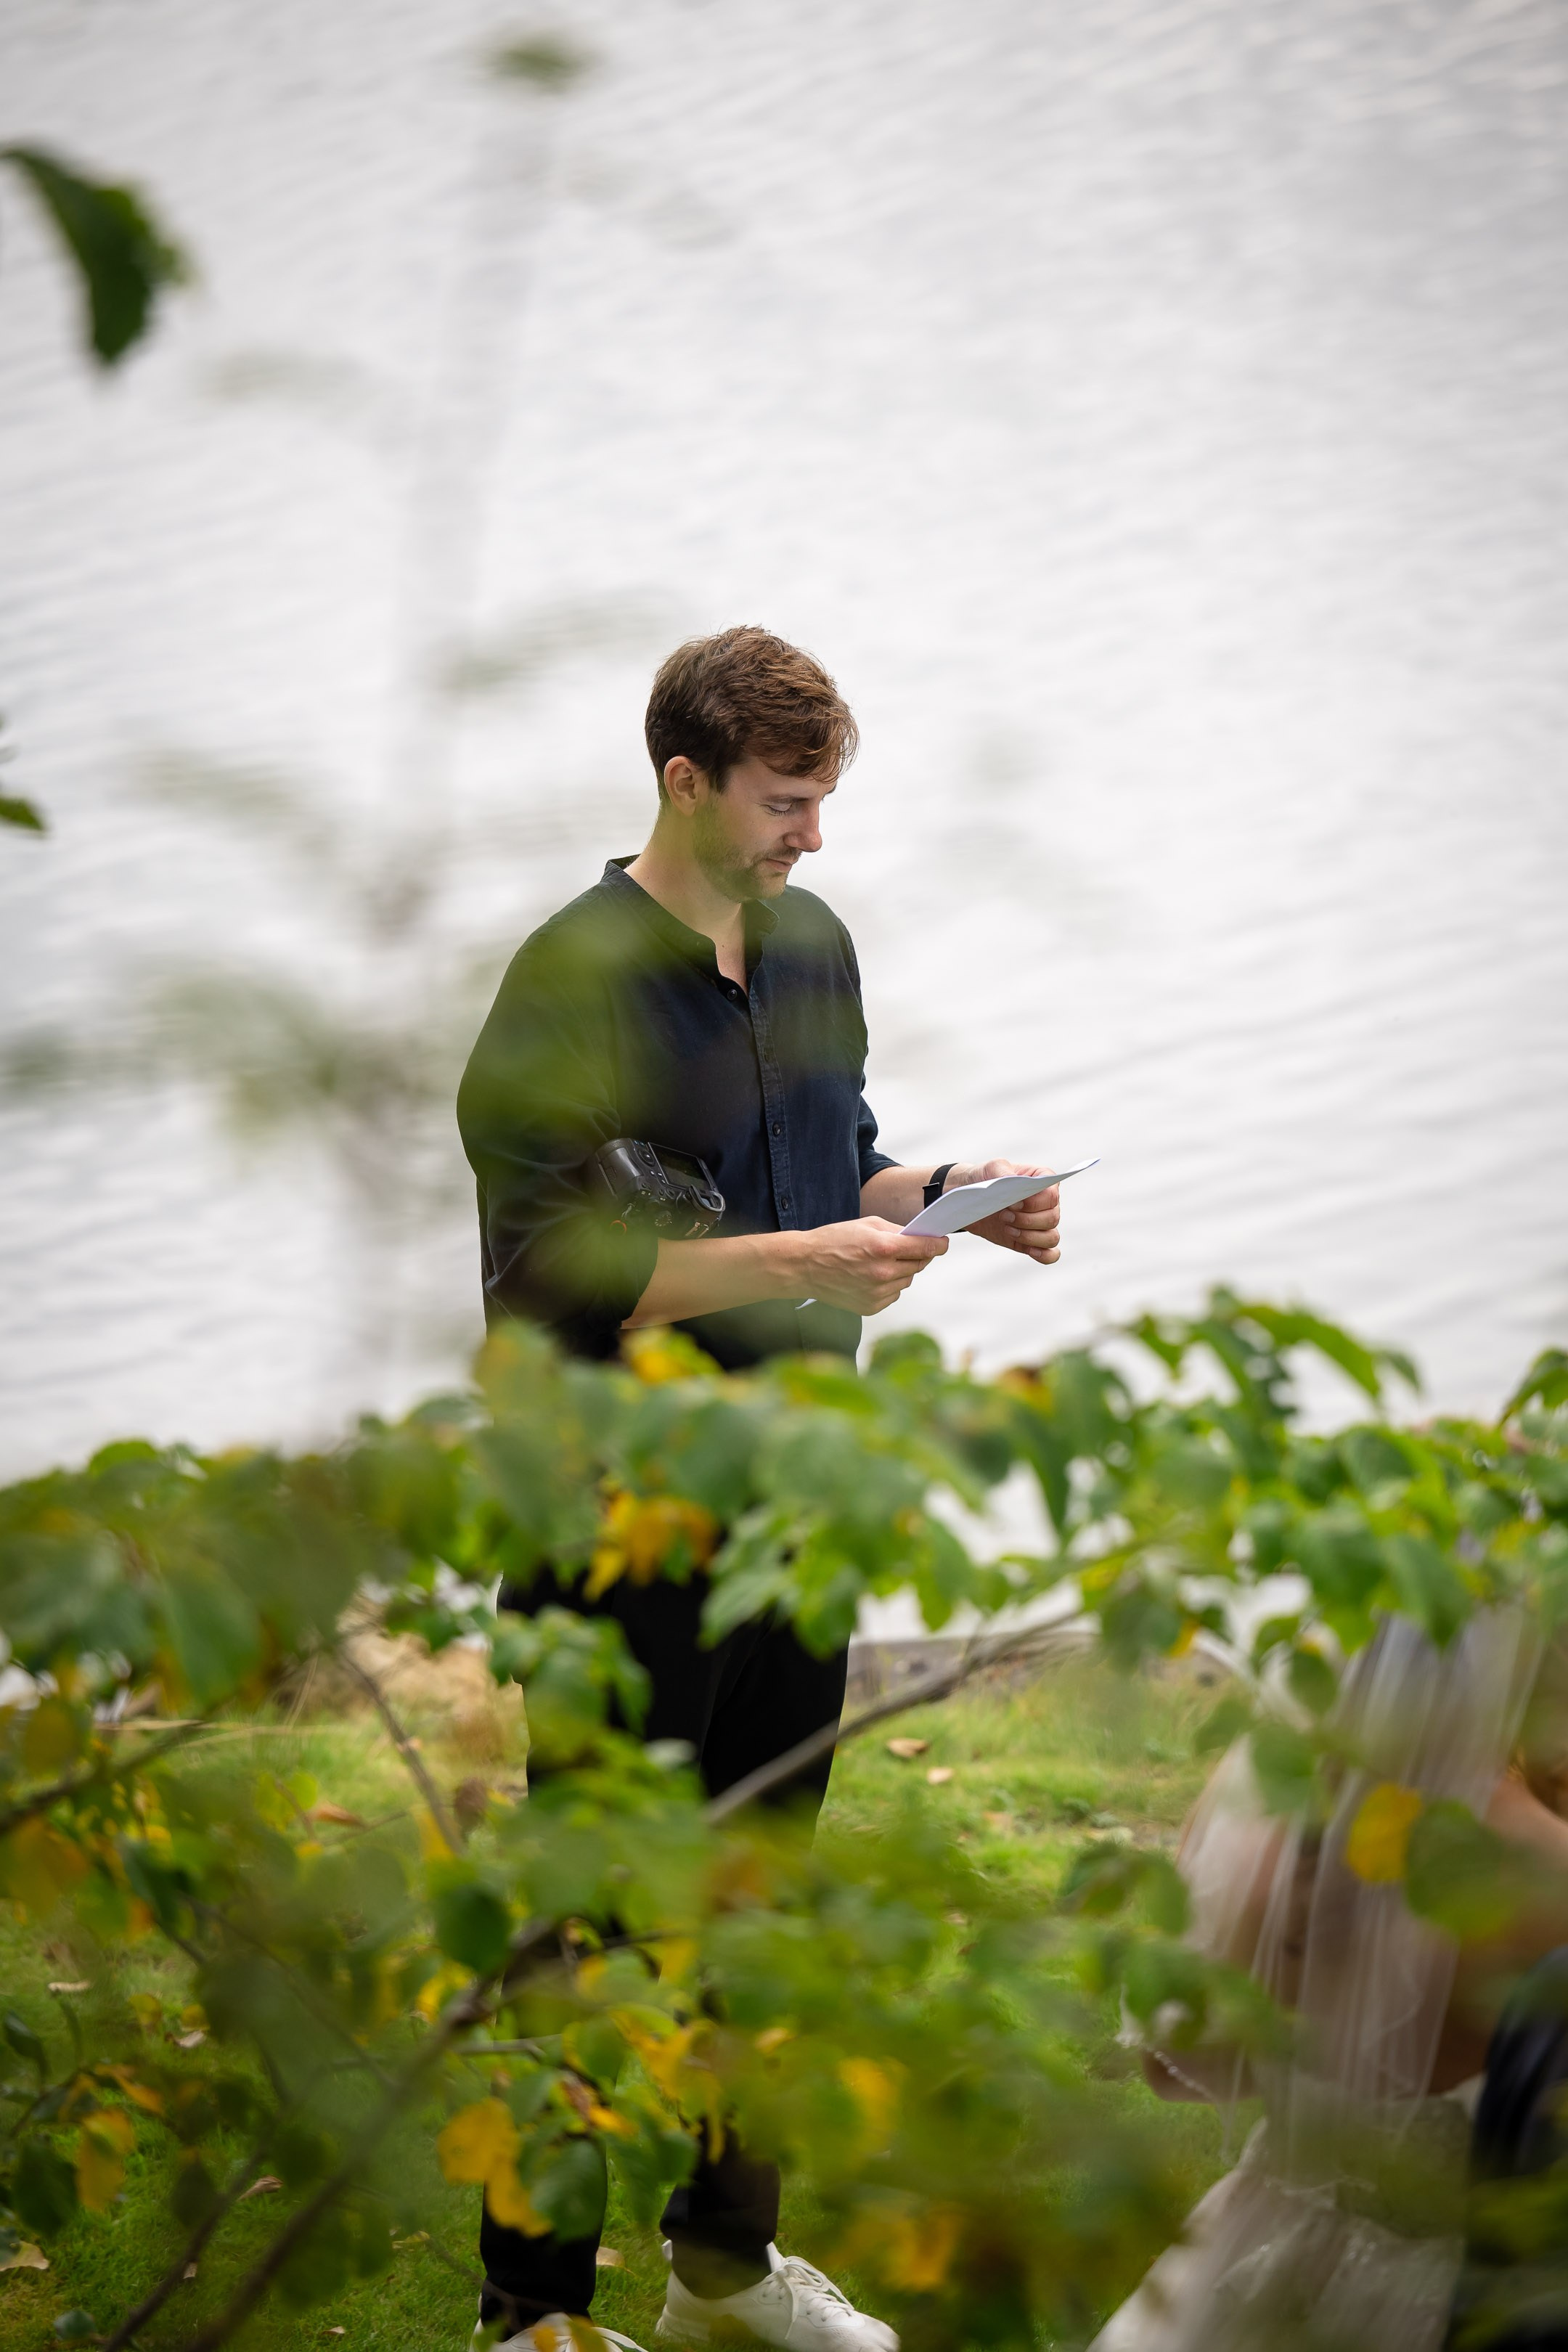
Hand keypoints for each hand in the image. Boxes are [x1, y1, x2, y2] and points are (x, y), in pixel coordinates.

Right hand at [798, 1217, 947, 1314]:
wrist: (805, 1266)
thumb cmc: (833, 1241)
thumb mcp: (868, 1225)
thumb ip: (897, 1231)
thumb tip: (921, 1237)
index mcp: (884, 1248)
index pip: (926, 1248)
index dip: (939, 1244)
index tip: (942, 1243)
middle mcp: (883, 1273)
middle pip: (919, 1264)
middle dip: (917, 1255)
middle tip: (906, 1249)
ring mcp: (877, 1293)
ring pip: (907, 1280)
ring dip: (902, 1271)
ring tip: (880, 1262)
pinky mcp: (871, 1306)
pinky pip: (894, 1294)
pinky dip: (889, 1285)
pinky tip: (871, 1276)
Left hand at [945, 1159, 1061, 1264]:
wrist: (970, 1199)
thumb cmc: (985, 1178)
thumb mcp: (990, 1167)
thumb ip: (1002, 1170)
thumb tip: (1012, 1181)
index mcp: (1043, 1180)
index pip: (1051, 1195)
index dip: (1034, 1203)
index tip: (1012, 1203)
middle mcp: (1046, 1203)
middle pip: (1052, 1218)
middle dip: (1027, 1221)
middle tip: (1003, 1216)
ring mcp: (1040, 1223)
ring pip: (1052, 1237)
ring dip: (1030, 1237)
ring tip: (1007, 1229)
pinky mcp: (1031, 1241)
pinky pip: (1050, 1254)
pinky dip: (1045, 1255)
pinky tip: (1031, 1252)